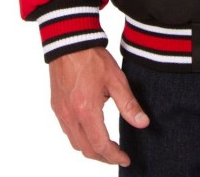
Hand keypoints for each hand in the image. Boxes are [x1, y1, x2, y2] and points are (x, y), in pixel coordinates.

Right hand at [49, 47, 149, 165]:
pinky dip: (80, 138)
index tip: (125, 159)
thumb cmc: (92, 58)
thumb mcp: (116, 80)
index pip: (100, 145)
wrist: (69, 41)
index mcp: (86, 111)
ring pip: (74, 143)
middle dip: (103, 157)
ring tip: (106, 147)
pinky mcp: (56, 106)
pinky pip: (67, 131)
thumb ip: (129, 104)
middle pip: (86, 149)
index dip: (114, 156)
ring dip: (90, 149)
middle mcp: (70, 116)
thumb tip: (142, 123)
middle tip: (118, 156)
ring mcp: (61, 112)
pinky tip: (90, 131)